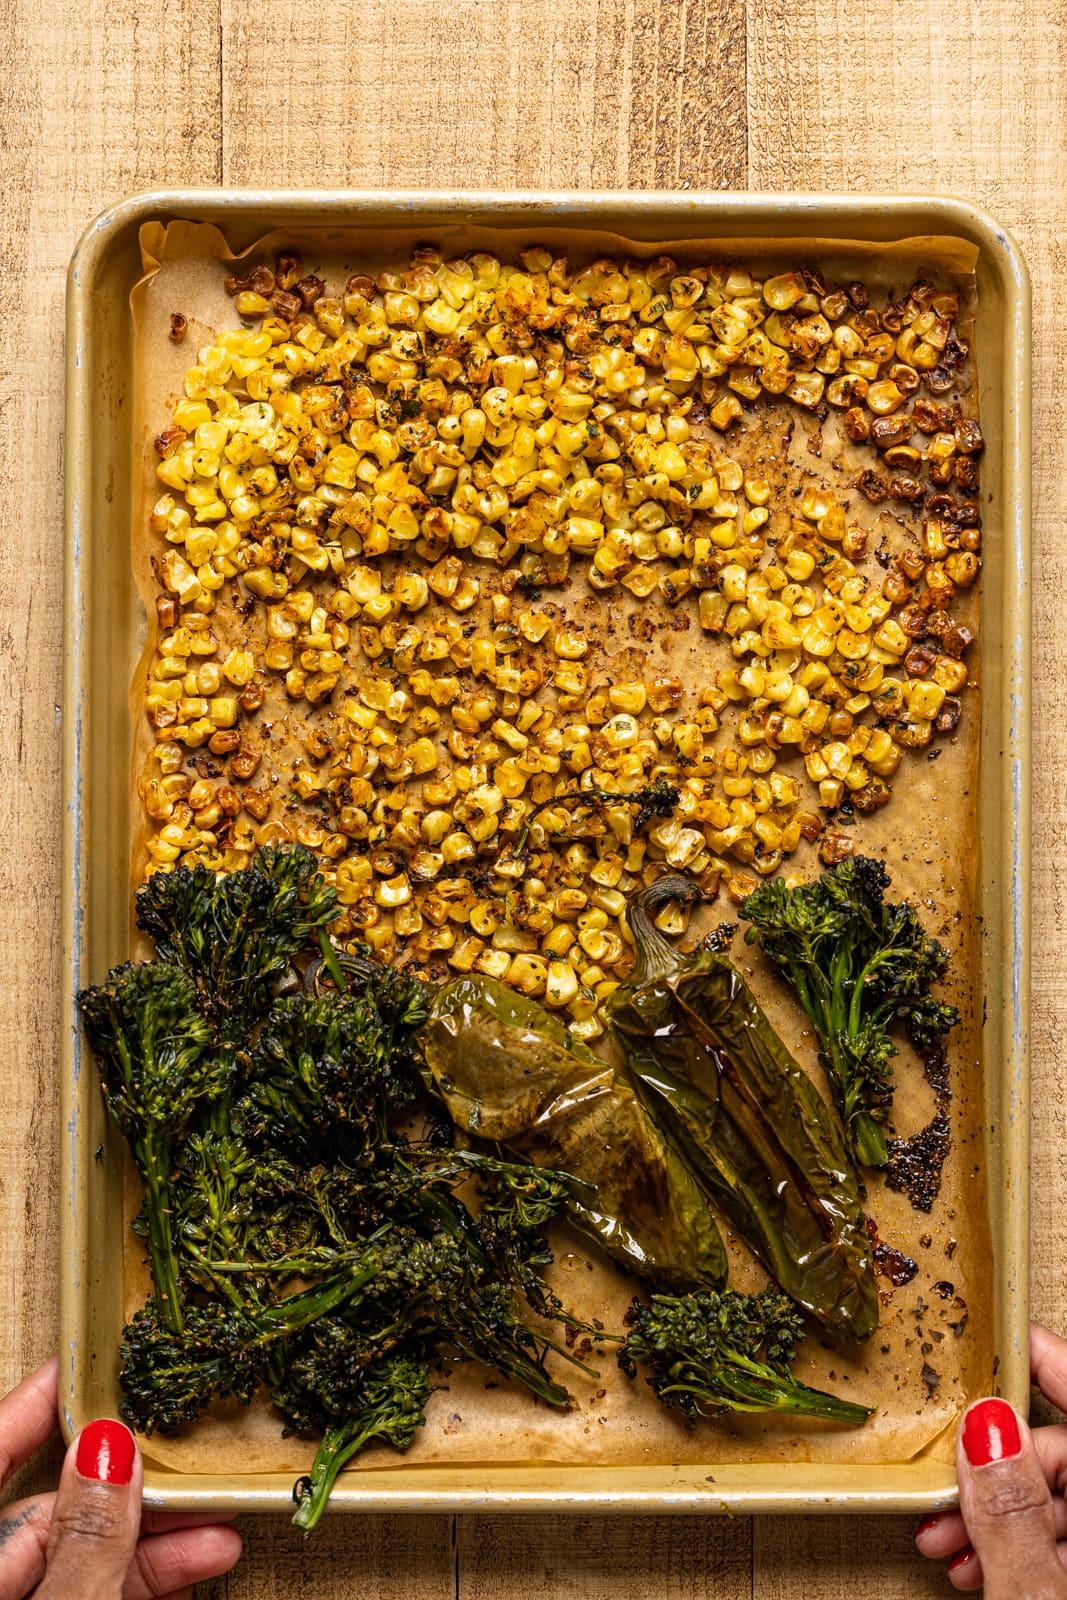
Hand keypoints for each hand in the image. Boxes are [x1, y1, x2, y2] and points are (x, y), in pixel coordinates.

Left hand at [0, 1358, 241, 1598]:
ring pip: (80, 1555)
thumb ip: (86, 1538)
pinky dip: (132, 1581)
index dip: (41, 1404)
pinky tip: (183, 1573)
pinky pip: (85, 1591)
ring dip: (152, 1543)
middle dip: (134, 1493)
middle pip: (54, 1507)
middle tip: (195, 1478)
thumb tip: (110, 1452)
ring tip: (216, 1534)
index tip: (91, 1368)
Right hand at [916, 1323, 1066, 1595]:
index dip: (1040, 1357)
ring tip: (947, 1539)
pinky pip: (1059, 1538)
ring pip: (1052, 1495)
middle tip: (940, 1487)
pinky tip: (978, 1564)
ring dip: (991, 1512)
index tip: (994, 1336)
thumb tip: (984, 1429)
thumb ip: (1010, 1513)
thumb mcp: (1036, 1596)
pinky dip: (1015, 1544)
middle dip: (988, 1466)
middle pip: (1058, 1449)